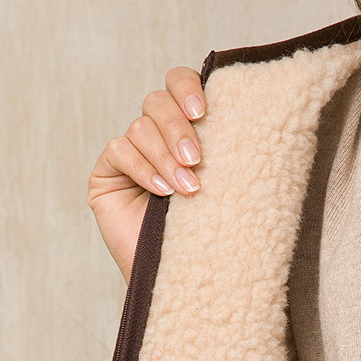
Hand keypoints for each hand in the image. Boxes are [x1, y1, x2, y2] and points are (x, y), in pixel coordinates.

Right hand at [88, 65, 208, 279]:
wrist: (189, 276)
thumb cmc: (215, 229)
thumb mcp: (227, 181)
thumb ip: (228, 144)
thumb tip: (254, 110)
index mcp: (187, 126)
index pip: (179, 84)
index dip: (187, 87)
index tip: (204, 111)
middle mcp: (157, 134)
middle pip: (157, 101)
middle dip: (177, 128)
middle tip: (196, 159)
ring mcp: (129, 153)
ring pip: (140, 127)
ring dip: (165, 157)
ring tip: (187, 189)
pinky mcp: (106, 174)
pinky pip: (119, 152)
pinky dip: (143, 169)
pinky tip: (162, 193)